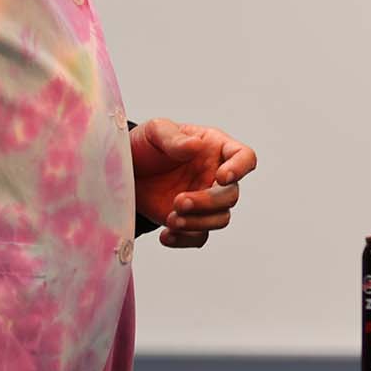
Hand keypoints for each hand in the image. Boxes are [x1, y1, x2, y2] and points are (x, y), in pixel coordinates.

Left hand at [130, 117, 257, 248]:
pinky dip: (184, 239)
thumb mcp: (155, 131)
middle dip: (208, 202)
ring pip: (220, 218)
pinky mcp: (191, 221)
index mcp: (215, 148)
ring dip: (198, 222)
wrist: (126, 171)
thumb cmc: (145, 145)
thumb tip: (196, 146)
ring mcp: (204, 200)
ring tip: (171, 218)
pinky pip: (199, 237)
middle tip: (179, 201)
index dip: (240, 168)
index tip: (221, 176)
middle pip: (232, 194)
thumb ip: (175, 138)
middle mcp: (215, 175)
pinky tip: (166, 235)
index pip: (244, 156)